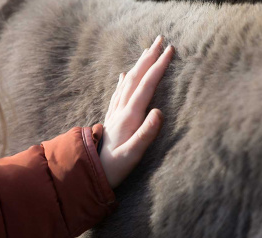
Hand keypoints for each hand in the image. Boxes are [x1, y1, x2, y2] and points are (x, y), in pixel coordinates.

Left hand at [101, 35, 173, 187]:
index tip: (170, 50)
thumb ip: (146, 134)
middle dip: (149, 57)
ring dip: (139, 65)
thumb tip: (159, 113)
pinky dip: (124, 81)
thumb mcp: (132, 154)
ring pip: (128, 82)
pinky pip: (119, 93)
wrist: (91, 174)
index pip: (146, 86)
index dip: (159, 67)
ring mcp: (115, 114)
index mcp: (129, 116)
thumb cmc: (115, 167)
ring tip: (148, 51)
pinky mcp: (112, 120)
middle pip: (136, 77)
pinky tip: (124, 75)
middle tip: (161, 40)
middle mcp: (121, 110)